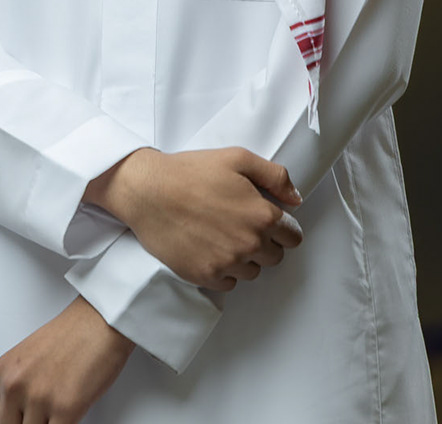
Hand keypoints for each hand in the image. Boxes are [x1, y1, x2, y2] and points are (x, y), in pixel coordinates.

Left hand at [0, 296, 132, 423]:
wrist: (99, 322)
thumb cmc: (70, 336)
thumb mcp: (26, 359)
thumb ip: (15, 388)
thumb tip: (14, 415)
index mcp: (2, 373)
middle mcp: (15, 386)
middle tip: (36, 421)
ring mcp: (38, 399)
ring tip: (51, 419)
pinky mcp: (66, 409)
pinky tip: (65, 422)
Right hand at [86, 147, 302, 289]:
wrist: (145, 190)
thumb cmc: (188, 172)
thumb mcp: (236, 158)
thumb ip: (275, 176)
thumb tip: (296, 199)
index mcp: (263, 215)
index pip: (293, 236)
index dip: (280, 227)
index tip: (261, 220)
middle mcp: (250, 243)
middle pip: (275, 257)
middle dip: (262, 242)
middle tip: (236, 225)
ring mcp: (228, 262)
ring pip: (252, 272)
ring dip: (242, 258)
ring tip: (219, 236)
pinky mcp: (205, 275)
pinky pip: (228, 283)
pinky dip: (221, 270)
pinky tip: (207, 248)